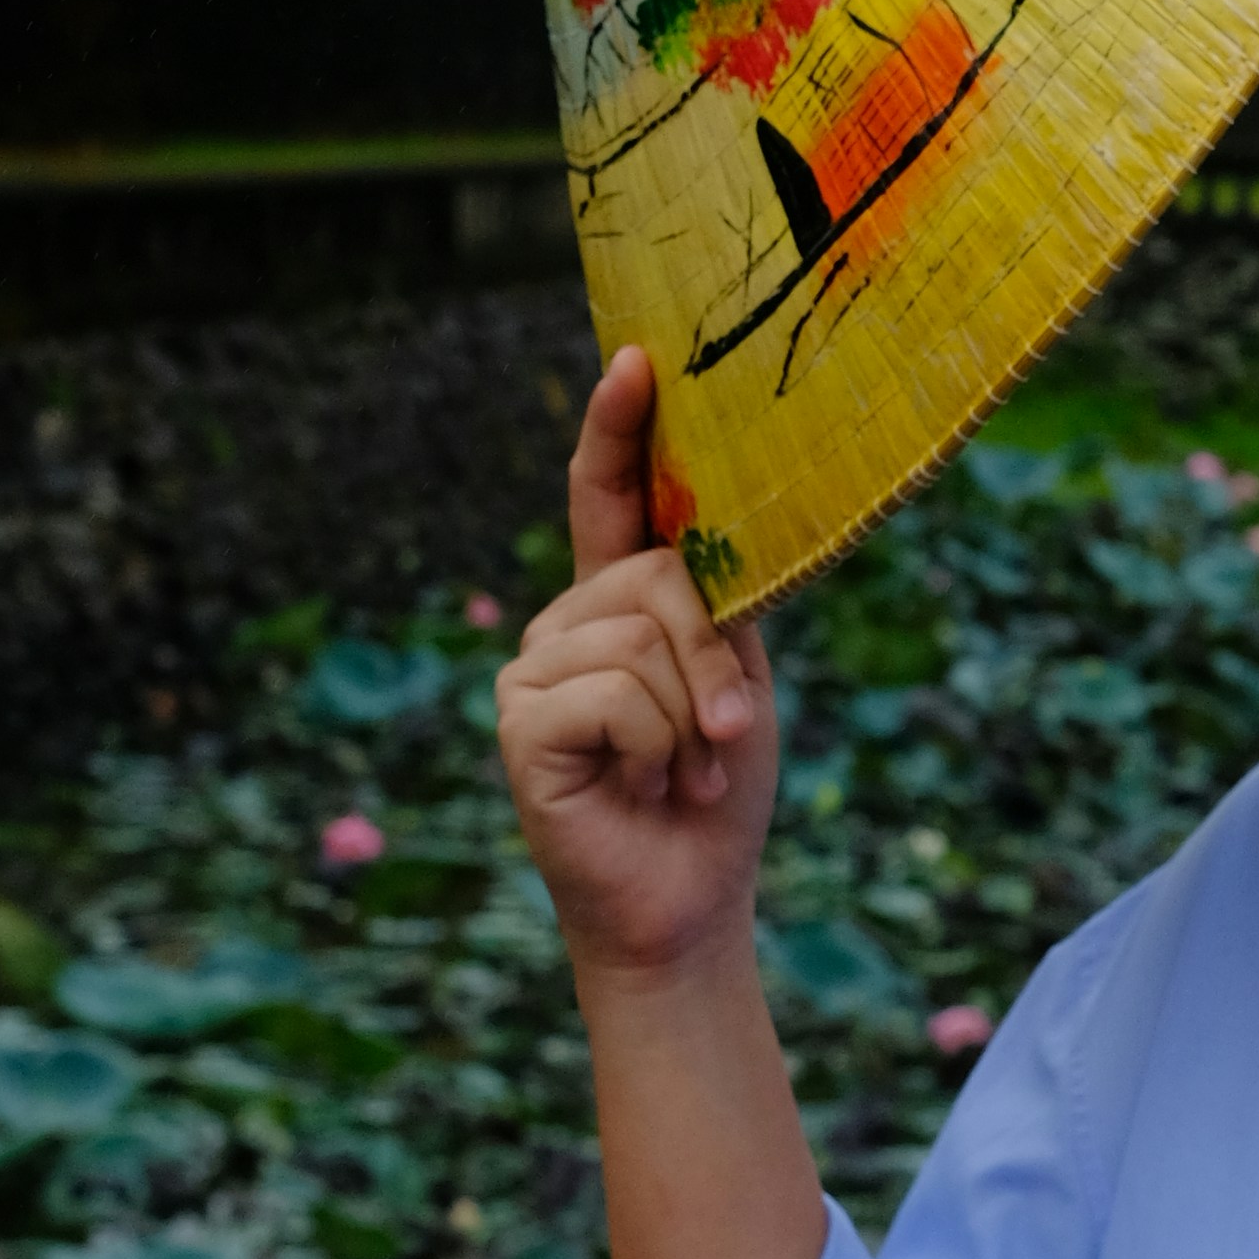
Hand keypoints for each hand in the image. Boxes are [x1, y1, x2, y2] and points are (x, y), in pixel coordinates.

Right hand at [497, 350, 780, 987]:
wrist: (690, 898)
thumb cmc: (717, 787)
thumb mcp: (737, 679)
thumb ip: (715, 607)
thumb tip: (699, 554)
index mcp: (621, 603)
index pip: (608, 497)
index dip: (618, 429)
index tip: (637, 360)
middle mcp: (567, 624)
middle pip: (656, 576)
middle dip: (715, 659)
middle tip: (726, 734)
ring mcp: (533, 671)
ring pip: (640, 639)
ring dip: (692, 718)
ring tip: (684, 770)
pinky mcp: (520, 723)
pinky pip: (614, 693)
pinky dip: (657, 745)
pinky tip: (645, 785)